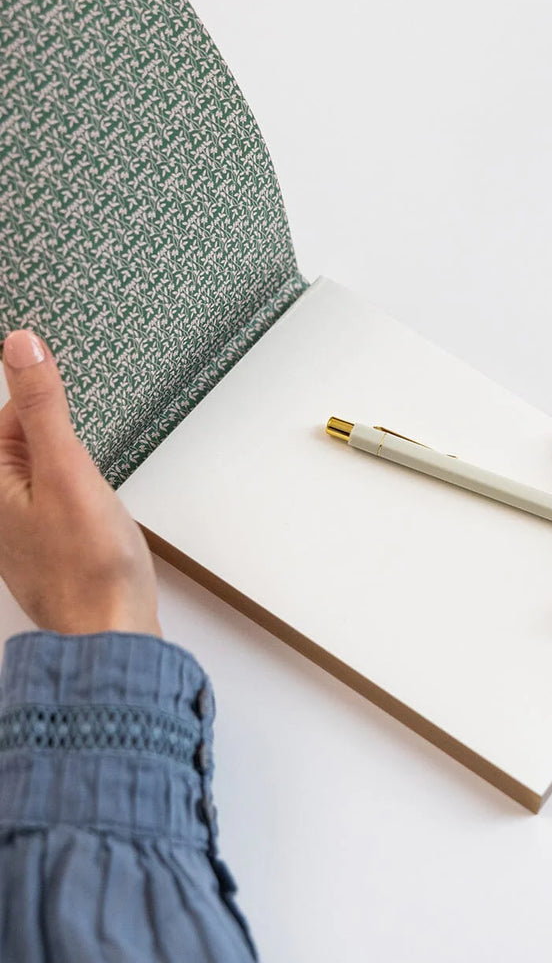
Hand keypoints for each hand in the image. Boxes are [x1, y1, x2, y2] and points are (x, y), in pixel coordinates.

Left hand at [0, 330, 159, 636]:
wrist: (111, 635)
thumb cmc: (90, 565)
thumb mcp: (68, 470)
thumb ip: (43, 407)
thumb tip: (20, 345)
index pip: (6, 416)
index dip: (43, 405)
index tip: (70, 408)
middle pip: (24, 442)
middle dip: (59, 438)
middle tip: (86, 472)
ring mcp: (20, 530)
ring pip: (45, 473)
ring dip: (72, 468)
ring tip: (94, 499)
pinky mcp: (46, 547)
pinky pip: (57, 500)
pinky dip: (79, 496)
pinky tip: (97, 517)